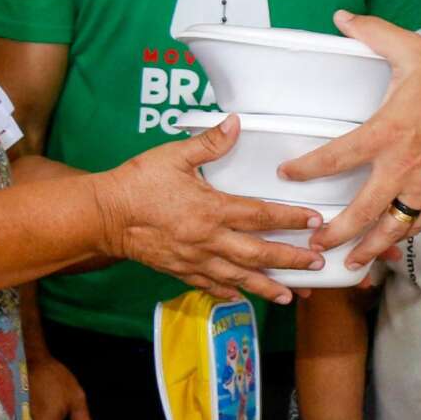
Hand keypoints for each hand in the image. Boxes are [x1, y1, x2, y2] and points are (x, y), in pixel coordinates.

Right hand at [92, 118, 327, 305]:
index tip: (314, 221)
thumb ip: (208, 143)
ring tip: (292, 295)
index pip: (260, 215)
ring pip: (240, 277)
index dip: (290, 218)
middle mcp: (208, 240)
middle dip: (291, 260)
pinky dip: (230, 292)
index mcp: (210, 209)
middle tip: (317, 264)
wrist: (102, 215)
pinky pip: (211, 285)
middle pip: (259, 253)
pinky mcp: (180, 271)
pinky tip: (243, 296)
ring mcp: (195, 260)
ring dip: (268, 287)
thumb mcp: (172, 156)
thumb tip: (235, 123)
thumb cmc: (136, 183)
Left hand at [291, 13, 420, 265]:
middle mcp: (405, 166)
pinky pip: (418, 225)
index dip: (308, 169)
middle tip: (313, 240)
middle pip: (361, 210)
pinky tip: (386, 245)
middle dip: (334, 230)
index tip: (288, 175)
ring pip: (391, 229)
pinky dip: (400, 239)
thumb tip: (342, 18)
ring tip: (347, 260)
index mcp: (389, 131)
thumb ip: (374, 34)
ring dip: (366, 247)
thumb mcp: (413, 50)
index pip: (338, 157)